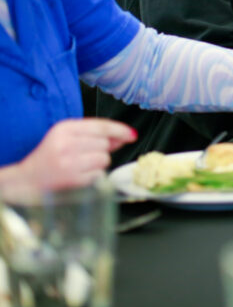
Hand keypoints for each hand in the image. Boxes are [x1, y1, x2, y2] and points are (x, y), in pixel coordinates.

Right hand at [14, 119, 135, 189]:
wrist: (26, 180)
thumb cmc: (50, 157)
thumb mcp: (67, 137)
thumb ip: (94, 135)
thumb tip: (123, 137)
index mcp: (64, 128)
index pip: (101, 126)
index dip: (120, 130)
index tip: (132, 134)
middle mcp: (66, 143)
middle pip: (105, 143)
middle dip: (102, 150)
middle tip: (84, 155)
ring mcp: (69, 162)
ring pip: (104, 158)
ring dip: (98, 163)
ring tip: (80, 165)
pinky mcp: (72, 179)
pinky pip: (99, 174)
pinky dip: (93, 176)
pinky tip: (78, 175)